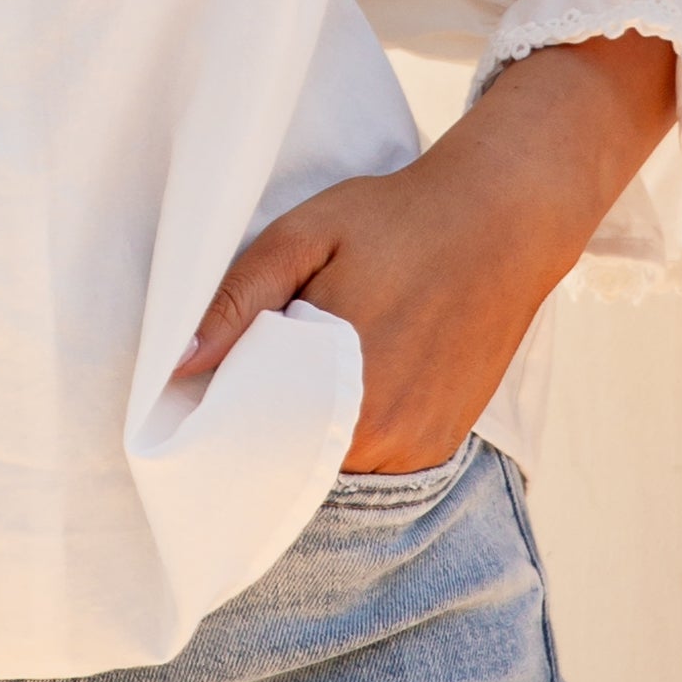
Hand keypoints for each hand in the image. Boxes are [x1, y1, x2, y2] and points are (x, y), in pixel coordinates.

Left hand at [179, 33, 677, 473]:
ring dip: (311, 427)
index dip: (225, 416)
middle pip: (291, 456)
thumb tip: (177, 367)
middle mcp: (384, 439)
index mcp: (342, 392)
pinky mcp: (443, 444)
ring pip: (332, 462)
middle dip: (266, 421)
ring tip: (315, 360)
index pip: (253, 441)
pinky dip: (353, 430)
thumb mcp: (303, 237)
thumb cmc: (398, 219)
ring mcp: (419, 448)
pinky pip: (375, 459)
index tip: (212, 384)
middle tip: (264, 359)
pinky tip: (354, 377)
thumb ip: (237, 302)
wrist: (504, 219)